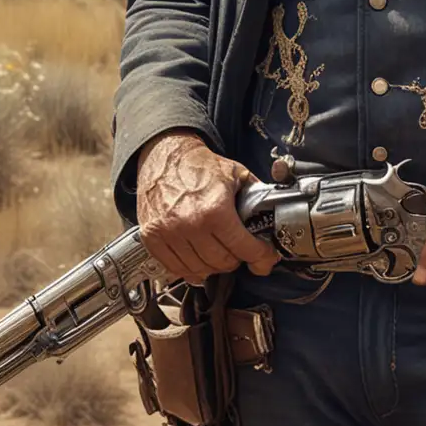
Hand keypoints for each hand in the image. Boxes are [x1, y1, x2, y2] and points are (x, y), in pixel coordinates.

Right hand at [135, 131, 278, 285]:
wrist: (166, 155)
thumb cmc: (199, 165)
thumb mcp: (236, 174)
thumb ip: (257, 195)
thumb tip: (273, 213)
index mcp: (215, 209)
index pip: (244, 248)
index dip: (261, 257)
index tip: (265, 258)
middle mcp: (191, 225)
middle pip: (223, 263)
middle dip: (238, 259)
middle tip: (240, 251)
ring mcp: (169, 234)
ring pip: (200, 270)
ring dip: (215, 266)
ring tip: (220, 254)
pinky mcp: (152, 238)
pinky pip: (176, 269)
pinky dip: (191, 270)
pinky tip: (199, 260)